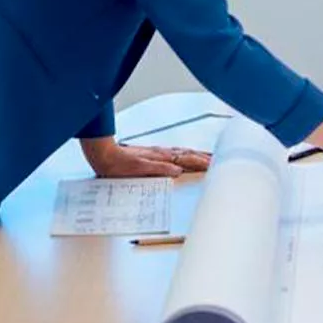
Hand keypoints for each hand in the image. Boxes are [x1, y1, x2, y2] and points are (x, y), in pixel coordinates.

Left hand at [80, 137, 210, 177]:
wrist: (103, 155)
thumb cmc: (118, 164)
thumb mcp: (139, 169)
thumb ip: (159, 168)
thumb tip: (178, 170)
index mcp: (161, 157)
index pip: (186, 158)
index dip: (201, 162)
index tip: (214, 165)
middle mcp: (162, 153)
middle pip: (188, 154)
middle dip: (204, 157)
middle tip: (218, 160)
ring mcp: (158, 153)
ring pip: (183, 152)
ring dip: (197, 155)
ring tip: (208, 157)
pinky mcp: (153, 154)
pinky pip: (175, 153)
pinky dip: (186, 154)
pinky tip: (185, 156)